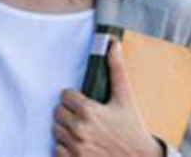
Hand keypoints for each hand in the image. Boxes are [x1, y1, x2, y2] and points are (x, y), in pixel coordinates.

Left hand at [52, 40, 163, 156]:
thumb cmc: (134, 130)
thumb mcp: (126, 100)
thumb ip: (117, 71)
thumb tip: (113, 44)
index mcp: (89, 110)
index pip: (64, 96)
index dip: (74, 99)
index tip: (85, 104)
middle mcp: (79, 128)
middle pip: (58, 112)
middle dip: (69, 114)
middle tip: (85, 119)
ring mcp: (75, 146)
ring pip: (56, 130)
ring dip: (66, 131)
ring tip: (84, 133)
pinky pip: (56, 149)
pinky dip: (65, 148)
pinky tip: (80, 146)